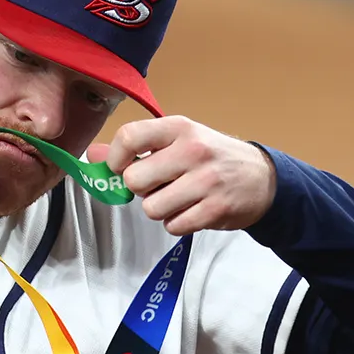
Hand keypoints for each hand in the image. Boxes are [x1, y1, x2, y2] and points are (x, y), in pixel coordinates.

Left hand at [86, 116, 276, 236]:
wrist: (262, 178)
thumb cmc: (210, 158)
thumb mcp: (175, 142)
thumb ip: (133, 149)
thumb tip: (91, 156)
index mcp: (178, 128)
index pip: (129, 137)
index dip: (114, 158)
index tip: (120, 167)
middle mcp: (192, 150)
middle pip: (135, 180)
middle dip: (140, 189)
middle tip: (158, 185)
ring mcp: (206, 180)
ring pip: (152, 208)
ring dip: (160, 209)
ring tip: (178, 198)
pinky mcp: (216, 209)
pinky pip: (173, 225)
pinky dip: (177, 223)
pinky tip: (192, 210)